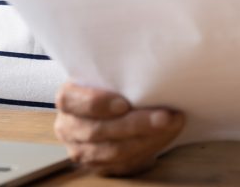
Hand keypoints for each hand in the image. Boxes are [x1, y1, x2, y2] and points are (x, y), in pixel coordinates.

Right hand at [53, 82, 184, 175]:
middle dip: (136, 124)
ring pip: (113, 152)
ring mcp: (82, 150)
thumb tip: (150, 72)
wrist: (111, 104)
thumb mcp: (108, 72)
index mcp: (67, 98)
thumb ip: (119, 73)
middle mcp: (68, 127)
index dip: (97, 103)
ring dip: (147, 140)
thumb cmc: (111, 84)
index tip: (124, 103)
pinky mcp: (99, 166)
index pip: (72, 101)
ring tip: (171, 126)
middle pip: (99, 130)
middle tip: (164, 116)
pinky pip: (124, 164)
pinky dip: (148, 151)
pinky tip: (165, 137)